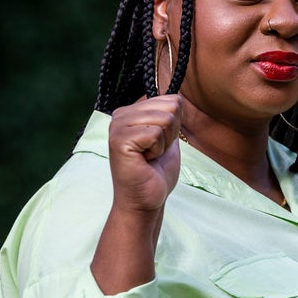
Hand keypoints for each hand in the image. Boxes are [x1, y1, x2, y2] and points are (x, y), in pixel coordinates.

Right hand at [107, 95, 182, 212]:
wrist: (146, 200)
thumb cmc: (156, 172)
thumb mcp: (168, 137)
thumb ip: (170, 116)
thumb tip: (179, 98)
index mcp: (131, 111)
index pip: (172, 100)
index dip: (175, 126)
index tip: (159, 144)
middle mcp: (121, 114)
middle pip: (171, 107)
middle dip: (171, 134)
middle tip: (154, 152)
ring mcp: (118, 126)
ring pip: (165, 119)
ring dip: (164, 143)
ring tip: (149, 156)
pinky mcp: (120, 140)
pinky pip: (155, 133)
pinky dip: (157, 150)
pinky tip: (144, 160)